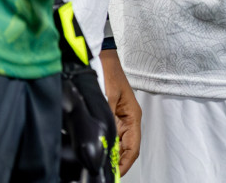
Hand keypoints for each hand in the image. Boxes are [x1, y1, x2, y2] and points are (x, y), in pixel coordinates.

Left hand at [100, 48, 141, 175]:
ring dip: (108, 155)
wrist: (101, 56)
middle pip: (125, 149)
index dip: (125, 164)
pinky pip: (107, 136)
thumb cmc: (108, 71)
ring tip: (96, 164)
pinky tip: (92, 150)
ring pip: (115, 144)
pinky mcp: (107, 116)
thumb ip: (106, 119)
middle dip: (116, 162)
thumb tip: (103, 141)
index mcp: (132, 116)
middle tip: (102, 172)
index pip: (133, 147)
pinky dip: (102, 145)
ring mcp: (117, 118)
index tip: (115, 174)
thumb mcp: (106, 96)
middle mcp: (126, 120)